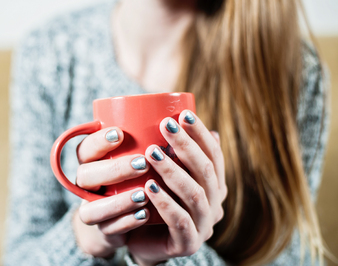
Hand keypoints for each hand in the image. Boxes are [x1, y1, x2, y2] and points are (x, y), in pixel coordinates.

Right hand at [72, 127, 150, 257]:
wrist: (124, 219)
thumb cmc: (136, 177)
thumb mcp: (142, 156)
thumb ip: (154, 141)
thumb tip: (186, 115)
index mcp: (93, 161)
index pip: (85, 148)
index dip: (98, 141)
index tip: (120, 133)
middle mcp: (88, 184)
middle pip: (86, 175)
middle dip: (115, 169)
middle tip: (143, 163)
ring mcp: (93, 207)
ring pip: (92, 206)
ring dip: (119, 200)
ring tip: (144, 194)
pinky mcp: (102, 229)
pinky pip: (106, 228)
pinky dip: (126, 221)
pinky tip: (144, 215)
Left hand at [127, 110, 226, 265]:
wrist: (144, 242)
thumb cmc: (153, 201)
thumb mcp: (164, 175)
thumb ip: (172, 153)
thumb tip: (180, 115)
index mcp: (213, 186)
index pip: (214, 155)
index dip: (201, 134)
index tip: (183, 114)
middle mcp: (214, 204)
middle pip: (206, 171)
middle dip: (186, 145)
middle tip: (165, 125)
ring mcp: (203, 225)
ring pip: (194, 194)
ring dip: (173, 171)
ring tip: (151, 153)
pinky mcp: (188, 243)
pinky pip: (179, 221)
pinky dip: (165, 202)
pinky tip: (148, 187)